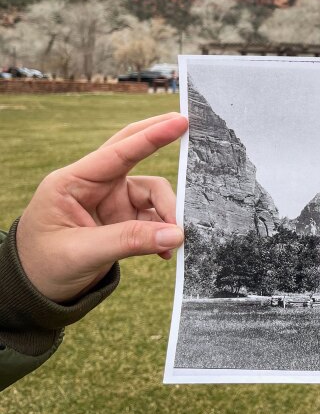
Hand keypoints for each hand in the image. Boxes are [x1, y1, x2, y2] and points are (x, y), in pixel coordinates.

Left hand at [16, 113, 188, 302]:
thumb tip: (176, 234)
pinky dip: (164, 234)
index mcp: (73, 182)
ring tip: (174, 241)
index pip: (118, 152)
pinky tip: (166, 252)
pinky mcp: (123, 220)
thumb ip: (129, 241)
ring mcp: (111, 201)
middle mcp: (95, 185)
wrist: (36, 292)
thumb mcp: (81, 253)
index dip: (151, 136)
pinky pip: (154, 219)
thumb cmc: (44, 266)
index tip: (179, 122)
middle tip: (189, 127)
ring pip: (154, 194)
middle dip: (161, 140)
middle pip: (135, 153)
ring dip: (168, 214)